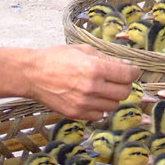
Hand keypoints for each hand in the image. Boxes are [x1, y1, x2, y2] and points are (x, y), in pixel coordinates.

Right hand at [24, 44, 140, 120]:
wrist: (31, 74)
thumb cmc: (56, 58)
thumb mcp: (83, 50)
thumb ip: (106, 59)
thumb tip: (126, 66)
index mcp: (95, 68)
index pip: (128, 75)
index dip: (133, 72)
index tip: (131, 70)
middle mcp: (92, 87)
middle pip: (124, 92)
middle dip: (124, 84)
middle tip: (117, 79)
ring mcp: (84, 103)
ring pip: (113, 105)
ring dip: (112, 96)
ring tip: (101, 87)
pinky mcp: (76, 114)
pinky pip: (100, 114)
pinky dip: (100, 107)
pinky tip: (92, 97)